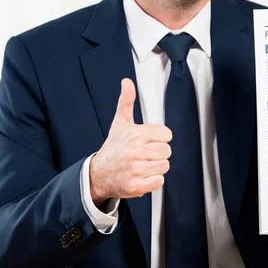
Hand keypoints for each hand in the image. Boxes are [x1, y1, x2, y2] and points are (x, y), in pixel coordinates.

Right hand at [89, 78, 171, 205]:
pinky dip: (153, 180)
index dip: (159, 138)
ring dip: (156, 166)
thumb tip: (127, 82)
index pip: (166, 134)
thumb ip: (127, 101)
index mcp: (136, 134)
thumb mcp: (120, 123)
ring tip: (143, 164)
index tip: (148, 140)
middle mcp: (136, 151)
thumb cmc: (113, 148)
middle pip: (167, 151)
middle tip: (145, 154)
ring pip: (165, 166)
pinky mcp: (138, 185)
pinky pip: (160, 181)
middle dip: (158, 153)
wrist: (99, 173)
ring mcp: (137, 169)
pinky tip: (142, 175)